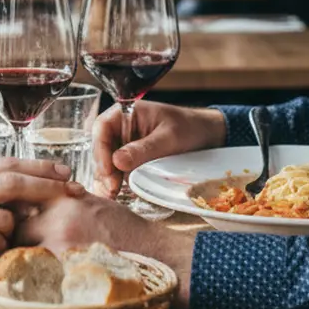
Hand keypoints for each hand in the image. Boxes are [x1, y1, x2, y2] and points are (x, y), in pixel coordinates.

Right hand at [0, 158, 84, 306]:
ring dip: (19, 229)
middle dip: (50, 187)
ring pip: (4, 215)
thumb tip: (12, 195)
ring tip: (17, 242)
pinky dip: (1, 248)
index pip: (5, 163)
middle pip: (12, 180)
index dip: (40, 167)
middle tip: (75, 194)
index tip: (67, 174)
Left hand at [15, 191, 194, 308]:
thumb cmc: (127, 230)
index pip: (18, 199)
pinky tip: (37, 282)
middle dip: (8, 235)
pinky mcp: (67, 271)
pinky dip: (33, 278)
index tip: (6, 220)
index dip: (9, 212)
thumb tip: (37, 205)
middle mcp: (58, 218)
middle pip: (13, 225)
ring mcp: (61, 245)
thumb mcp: (94, 203)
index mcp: (64, 198)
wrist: (156, 254)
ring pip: (20, 251)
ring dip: (18, 257)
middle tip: (9, 245)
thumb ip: (64, 202)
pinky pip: (36, 275)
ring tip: (20, 265)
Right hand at [93, 101, 225, 198]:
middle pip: (101, 147)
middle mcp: (121, 127)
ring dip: (107, 178)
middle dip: (104, 169)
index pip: (102, 128)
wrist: (207, 136)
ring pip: (107, 161)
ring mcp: (125, 144)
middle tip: (112, 190)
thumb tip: (117, 161)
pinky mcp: (131, 159)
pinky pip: (117, 170)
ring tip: (113, 196)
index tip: (109, 171)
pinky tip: (118, 194)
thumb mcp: (169, 138)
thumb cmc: (190, 128)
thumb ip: (144, 148)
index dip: (101, 150)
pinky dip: (116, 182)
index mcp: (127, 112)